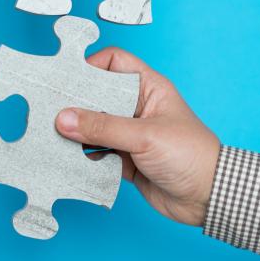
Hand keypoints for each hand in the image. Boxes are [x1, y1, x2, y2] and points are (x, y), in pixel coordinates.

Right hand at [55, 47, 219, 225]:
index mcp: (148, 88)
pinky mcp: (124, 158)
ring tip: (54, 135)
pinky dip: (82, 155)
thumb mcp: (144, 136)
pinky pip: (96, 152)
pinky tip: (69, 158)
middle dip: (75, 101)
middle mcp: (136, 107)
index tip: (66, 78)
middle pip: (97, 94)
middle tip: (50, 107)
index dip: (90, 65)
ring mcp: (129, 133)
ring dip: (76, 131)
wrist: (209, 198)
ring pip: (93, 125)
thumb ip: (103, 128)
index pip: (113, 62)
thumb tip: (64, 118)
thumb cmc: (191, 155)